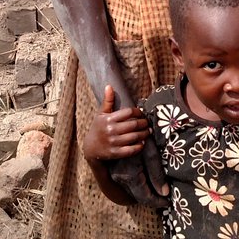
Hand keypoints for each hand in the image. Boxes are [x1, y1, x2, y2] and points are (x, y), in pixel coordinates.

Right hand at [84, 86, 169, 209]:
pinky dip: (139, 146)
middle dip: (144, 123)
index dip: (138, 112)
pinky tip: (142, 143)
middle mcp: (111, 130)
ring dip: (144, 134)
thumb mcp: (101, 114)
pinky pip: (131, 150)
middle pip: (134, 125)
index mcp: (109, 119)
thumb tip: (109, 86)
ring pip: (134, 137)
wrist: (90, 148)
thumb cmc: (98, 128)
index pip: (129, 112)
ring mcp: (114, 142)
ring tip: (148, 131)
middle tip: (147, 123)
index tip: (142, 113)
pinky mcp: (115, 153)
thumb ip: (107, 101)